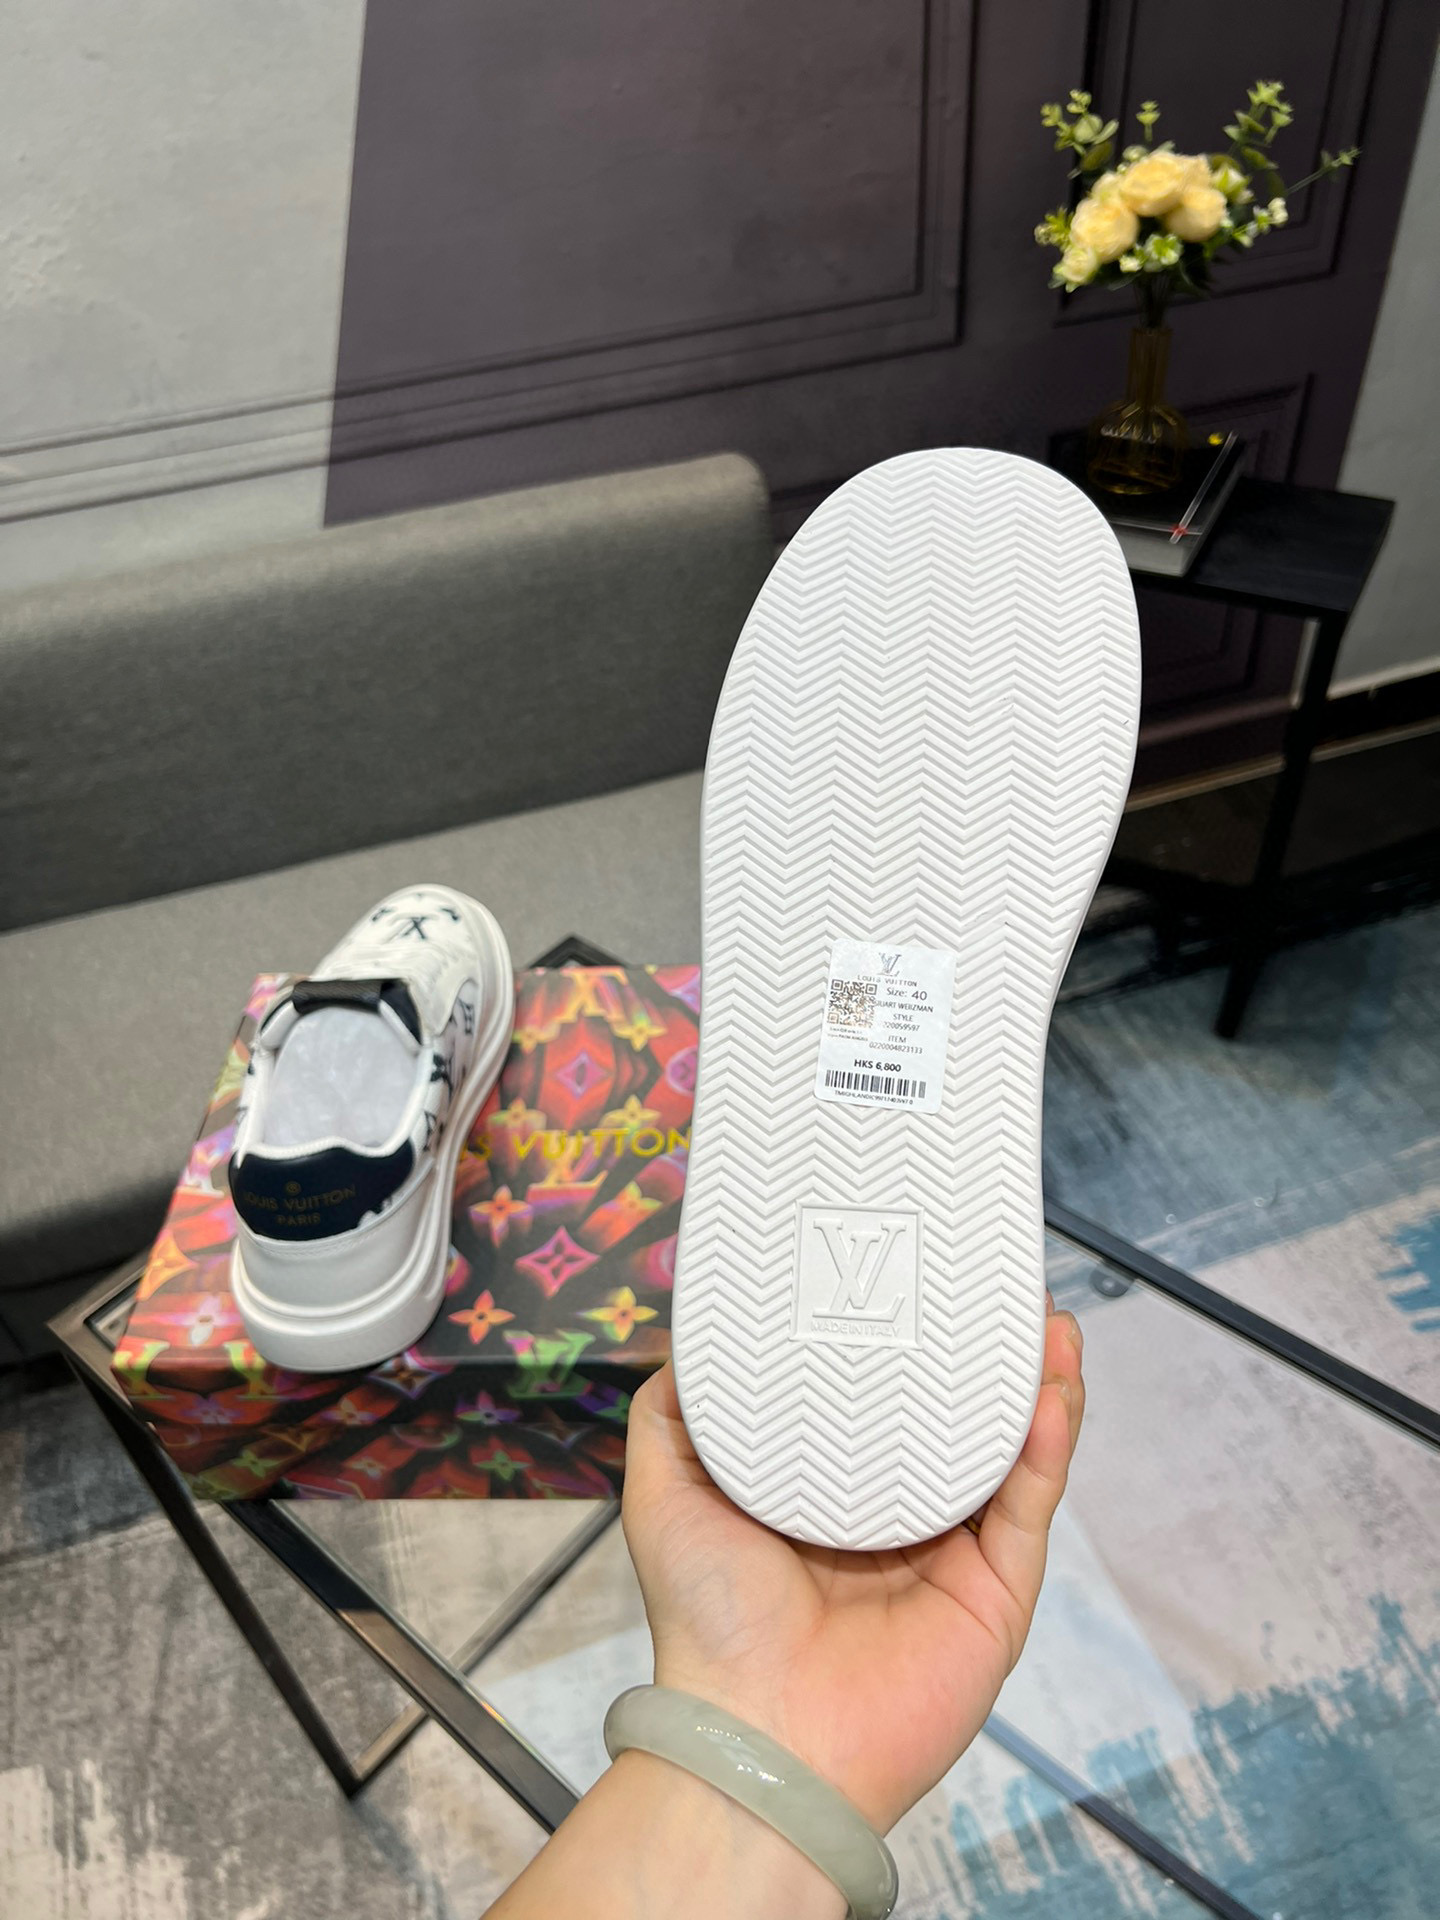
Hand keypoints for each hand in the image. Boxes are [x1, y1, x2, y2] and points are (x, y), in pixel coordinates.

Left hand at [621, 1301, 1083, 1833]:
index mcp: (827, 1493)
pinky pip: (1027, 1507)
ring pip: (1007, 1453)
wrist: (759, 1733)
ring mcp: (950, 1557)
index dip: (904, 1343)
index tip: (918, 1280)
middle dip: (985, 1353)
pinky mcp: (994, 1596)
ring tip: (1045, 1323)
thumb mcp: (666, 1493)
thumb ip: (675, 1415)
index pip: (878, 1403)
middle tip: (1001, 1289)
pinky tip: (1048, 1393)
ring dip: (1035, 1385)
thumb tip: (697, 1339)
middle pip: (955, 1420)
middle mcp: (894, 1519)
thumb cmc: (708, 1622)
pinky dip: (1045, 1448)